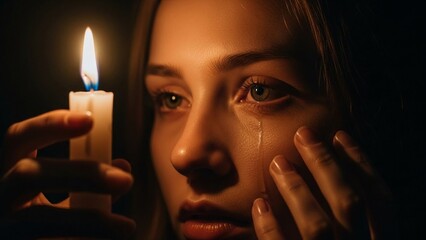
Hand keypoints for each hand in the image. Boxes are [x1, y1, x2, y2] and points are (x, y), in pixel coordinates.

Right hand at [0, 110, 134, 238]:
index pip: (20, 137)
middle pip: (28, 174)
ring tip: (125, 227)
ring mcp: (2, 226)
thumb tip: (123, 167)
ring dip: (89, 221)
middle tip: (125, 180)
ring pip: (39, 219)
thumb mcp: (57, 196)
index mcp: (7, 171)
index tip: (89, 121)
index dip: (51, 125)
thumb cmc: (38, 219)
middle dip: (81, 174)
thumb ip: (85, 181)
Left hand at [252, 126, 396, 239]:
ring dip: (296, 189)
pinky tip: (259, 205)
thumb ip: (357, 219)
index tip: (340, 135)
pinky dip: (269, 225)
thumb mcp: (361, 238)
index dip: (362, 164)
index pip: (381, 201)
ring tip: (277, 162)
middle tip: (302, 135)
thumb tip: (338, 175)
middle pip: (348, 204)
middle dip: (325, 165)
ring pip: (316, 225)